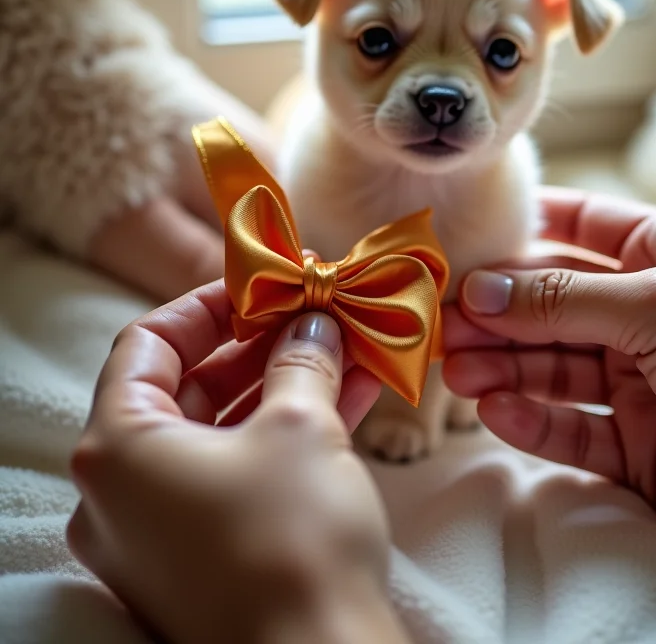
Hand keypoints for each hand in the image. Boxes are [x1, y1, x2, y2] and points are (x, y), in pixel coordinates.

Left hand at [67, 281, 409, 643]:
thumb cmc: (293, 542)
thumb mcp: (301, 427)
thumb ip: (302, 360)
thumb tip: (313, 324)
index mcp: (119, 448)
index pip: (147, 343)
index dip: (207, 305)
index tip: (260, 287)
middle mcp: (125, 489)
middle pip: (188, 386)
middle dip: (258, 344)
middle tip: (310, 316)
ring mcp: (163, 528)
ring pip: (224, 430)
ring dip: (285, 385)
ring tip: (343, 348)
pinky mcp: (206, 554)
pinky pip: (242, 471)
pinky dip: (288, 432)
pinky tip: (349, 397)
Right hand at [442, 187, 655, 568]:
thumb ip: (563, 299)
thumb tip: (480, 289)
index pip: (588, 228)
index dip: (530, 230)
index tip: (471, 240)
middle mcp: (651, 317)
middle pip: (555, 306)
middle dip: (501, 313)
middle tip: (448, 324)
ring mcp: (642, 383)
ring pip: (553, 368)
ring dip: (503, 367)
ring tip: (458, 371)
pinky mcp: (636, 447)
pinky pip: (570, 429)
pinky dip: (530, 421)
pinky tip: (495, 410)